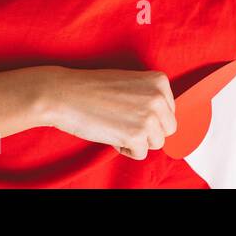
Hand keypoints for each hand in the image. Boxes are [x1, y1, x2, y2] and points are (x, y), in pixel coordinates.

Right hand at [35, 65, 177, 159]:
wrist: (65, 94)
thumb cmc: (93, 89)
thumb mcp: (131, 84)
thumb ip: (150, 97)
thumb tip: (166, 123)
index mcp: (160, 81)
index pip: (170, 111)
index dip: (149, 116)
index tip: (130, 110)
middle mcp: (159, 97)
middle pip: (168, 129)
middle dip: (148, 131)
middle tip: (124, 120)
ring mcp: (149, 116)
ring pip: (156, 143)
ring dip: (137, 140)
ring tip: (117, 125)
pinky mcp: (136, 135)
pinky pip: (140, 154)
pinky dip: (125, 149)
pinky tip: (111, 133)